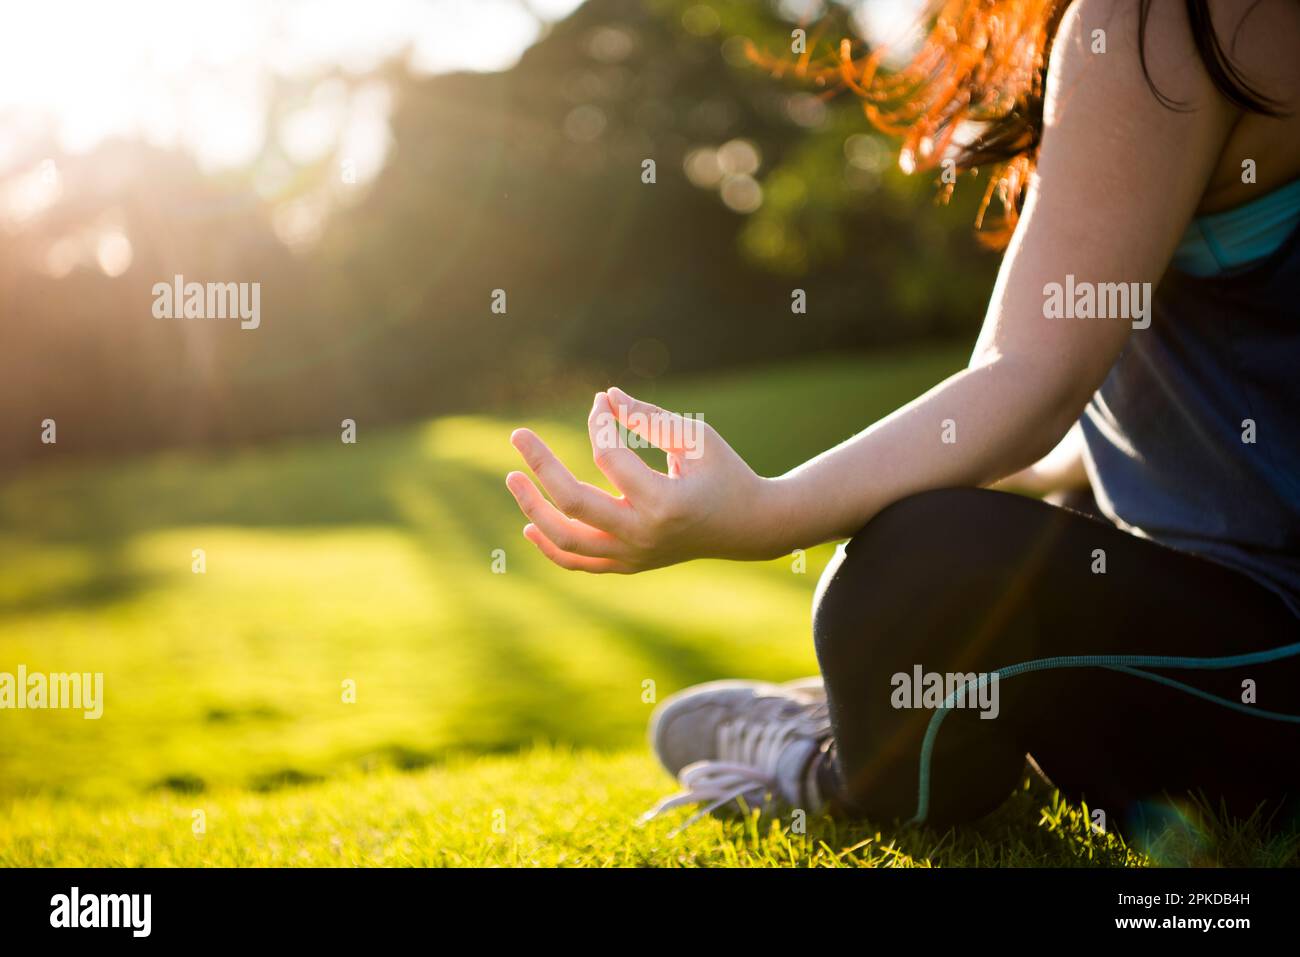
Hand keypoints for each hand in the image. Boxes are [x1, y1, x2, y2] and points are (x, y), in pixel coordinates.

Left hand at [505, 387, 783, 572]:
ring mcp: (634, 556)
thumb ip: (649, 418)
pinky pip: (579, 563)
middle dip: (541, 465)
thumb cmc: (725, 473)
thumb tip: (605, 396)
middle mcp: (644, 534)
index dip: (599, 423)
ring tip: (513, 478)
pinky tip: (528, 526)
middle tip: (517, 434)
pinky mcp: (629, 566)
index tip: (600, 401)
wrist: (750, 527)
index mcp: (664, 501)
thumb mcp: (696, 438)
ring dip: (534, 509)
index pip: (610, 457)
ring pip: (568, 540)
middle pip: (574, 502)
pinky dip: (551, 547)